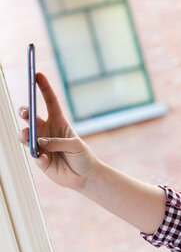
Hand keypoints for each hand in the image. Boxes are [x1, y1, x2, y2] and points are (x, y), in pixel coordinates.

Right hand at [17, 72, 98, 190]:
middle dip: (25, 112)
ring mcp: (41, 145)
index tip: (37, 74)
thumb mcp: (76, 145)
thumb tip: (40, 142)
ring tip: (26, 134)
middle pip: (31, 117)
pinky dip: (40, 156)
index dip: (44, 88)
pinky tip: (45, 159)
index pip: (49, 102)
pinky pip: (35, 156)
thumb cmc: (83, 156)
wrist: (85, 176)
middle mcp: (47, 131)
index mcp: (59, 122)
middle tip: (25, 112)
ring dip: (25, 133)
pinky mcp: (40, 160)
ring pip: (26, 135)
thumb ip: (59, 142)